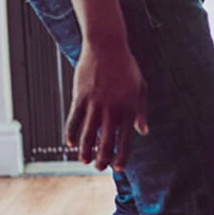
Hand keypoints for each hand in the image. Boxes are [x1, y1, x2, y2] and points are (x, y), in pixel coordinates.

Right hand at [65, 40, 147, 170]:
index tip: (119, 168)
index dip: (122, 155)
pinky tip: (71, 143)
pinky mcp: (80, 97)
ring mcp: (95, 103)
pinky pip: (74, 120)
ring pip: (89, 134)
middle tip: (100, 168)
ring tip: (85, 161)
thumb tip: (143, 132)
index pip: (126, 139)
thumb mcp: (140, 87)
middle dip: (103, 157)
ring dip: (86, 150)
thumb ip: (141, 111)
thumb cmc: (126, 67)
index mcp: (128, 107)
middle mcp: (112, 108)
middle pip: (106, 140)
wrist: (107, 46)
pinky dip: (72, 133)